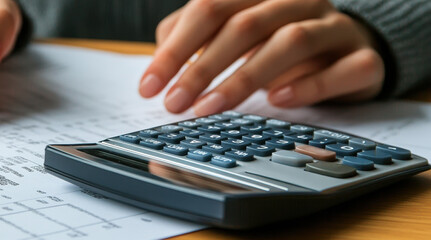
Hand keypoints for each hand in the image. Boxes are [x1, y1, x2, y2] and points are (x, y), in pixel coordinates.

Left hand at [139, 0, 383, 114]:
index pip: (209, 9)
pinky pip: (342, 69)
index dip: (175, 48)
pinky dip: (309, 85)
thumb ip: (195, 36)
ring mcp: (333, 27)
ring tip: (209, 108)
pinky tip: (277, 101)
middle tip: (174, 104)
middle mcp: (297, 1)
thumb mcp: (233, 33)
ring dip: (245, 78)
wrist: (347, 46)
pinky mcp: (362, 58)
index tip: (149, 86)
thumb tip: (160, 58)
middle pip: (244, 26)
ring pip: (290, 43)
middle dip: (202, 68)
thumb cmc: (277, 41)